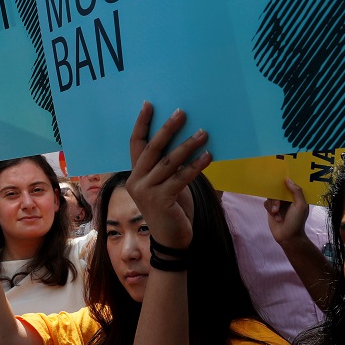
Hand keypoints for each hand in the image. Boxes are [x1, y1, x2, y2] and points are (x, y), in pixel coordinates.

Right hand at [125, 103, 211, 250]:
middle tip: (182, 112)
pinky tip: (208, 155)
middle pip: (152, 149)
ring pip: (168, 162)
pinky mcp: (161, 200)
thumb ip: (166, 166)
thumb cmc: (171, 209)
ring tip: (203, 133)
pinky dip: (196, 166)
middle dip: (167, 129)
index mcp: (135, 174)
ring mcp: (146, 192)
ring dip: (187, 145)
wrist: (171, 240)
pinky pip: (180, 178)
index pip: (136, 143)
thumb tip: (184, 138)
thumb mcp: (165, 184)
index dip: (142, 123)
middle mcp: (136, 181)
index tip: (149, 104)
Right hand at [263, 178, 310, 247]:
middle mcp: (287, 199)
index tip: (279, 180)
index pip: (290, 184)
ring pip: (270, 197)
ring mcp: (279, 204)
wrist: (288, 237)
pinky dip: (270, 210)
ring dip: (273, 206)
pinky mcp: (271, 209)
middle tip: (277, 208)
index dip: (285, 182)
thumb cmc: (296, 222)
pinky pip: (266, 203)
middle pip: (277, 190)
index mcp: (296, 196)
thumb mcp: (300, 206)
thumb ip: (296, 192)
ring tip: (276, 214)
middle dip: (276, 199)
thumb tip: (288, 179)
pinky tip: (276, 218)